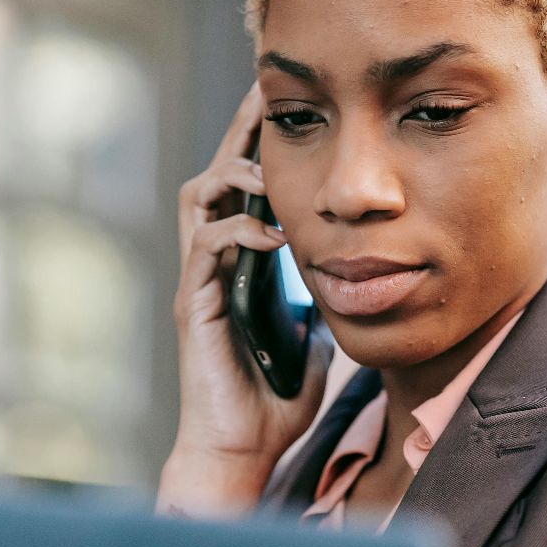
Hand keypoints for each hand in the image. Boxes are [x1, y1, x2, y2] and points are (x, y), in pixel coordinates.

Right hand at [159, 84, 331, 517]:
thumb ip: (322, 305)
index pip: (245, 187)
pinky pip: (207, 247)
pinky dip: (238, 230)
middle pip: (217, 173)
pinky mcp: (196, 306)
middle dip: (241, 130)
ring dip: (235, 173)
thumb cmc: (272, 406)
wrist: (239, 454)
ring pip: (199, 196)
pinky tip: (272, 233)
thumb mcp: (316, 342)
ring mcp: (200, 281)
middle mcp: (212, 264)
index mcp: (239, 265)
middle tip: (267, 93)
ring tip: (270, 168)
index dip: (263, 143)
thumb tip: (351, 283)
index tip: (292, 103)